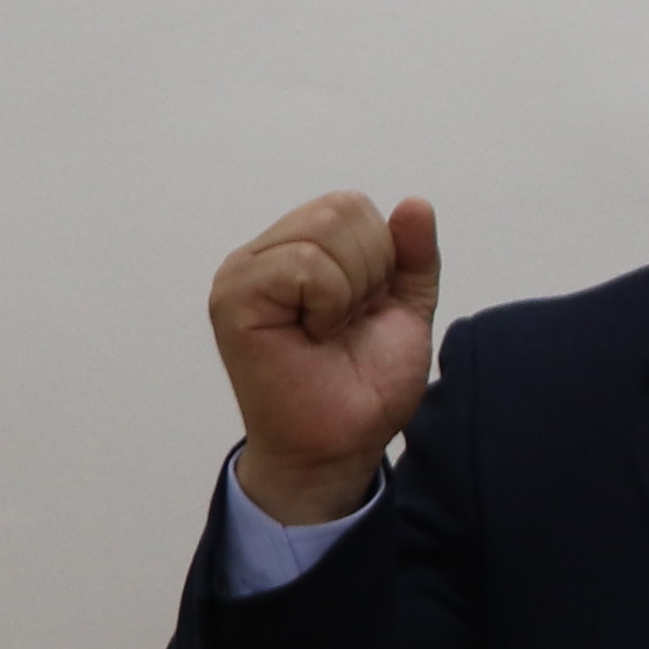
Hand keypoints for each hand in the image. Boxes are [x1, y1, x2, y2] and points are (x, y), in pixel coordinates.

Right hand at [211, 191, 438, 526]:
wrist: (341, 445)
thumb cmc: (363, 385)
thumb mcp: (404, 310)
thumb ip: (412, 257)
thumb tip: (414, 203)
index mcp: (295, 249)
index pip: (351, 206)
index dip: (380, 258)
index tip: (361, 311)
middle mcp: (262, 255)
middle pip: (340, 209)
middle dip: (368, 271)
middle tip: (344, 323)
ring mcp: (242, 274)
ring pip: (324, 232)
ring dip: (348, 291)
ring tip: (327, 331)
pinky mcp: (234, 299)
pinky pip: (305, 266)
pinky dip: (329, 304)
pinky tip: (312, 336)